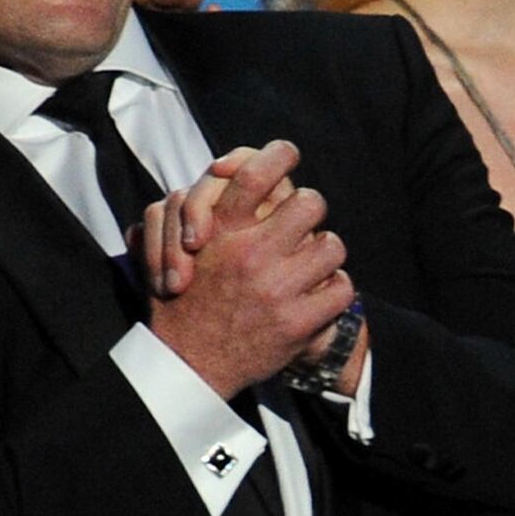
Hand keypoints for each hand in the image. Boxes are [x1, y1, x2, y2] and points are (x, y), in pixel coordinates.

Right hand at [142, 141, 348, 397]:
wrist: (189, 362)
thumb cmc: (182, 300)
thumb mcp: (172, 247)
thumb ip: (197, 210)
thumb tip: (226, 168)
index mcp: (219, 233)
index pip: (254, 175)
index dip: (278, 156)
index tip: (289, 153)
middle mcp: (249, 254)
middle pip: (310, 202)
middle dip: (309, 210)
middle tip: (303, 224)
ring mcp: (277, 288)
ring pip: (333, 244)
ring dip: (325, 253)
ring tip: (311, 264)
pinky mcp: (299, 321)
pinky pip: (342, 287)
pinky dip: (335, 289)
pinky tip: (319, 293)